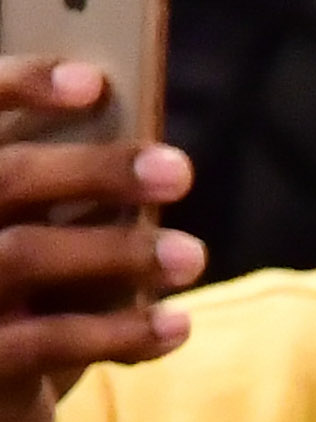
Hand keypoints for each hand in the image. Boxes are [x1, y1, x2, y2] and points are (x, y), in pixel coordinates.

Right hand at [0, 72, 191, 421]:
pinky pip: (47, 340)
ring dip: (118, 252)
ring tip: (192, 254)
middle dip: (94, 170)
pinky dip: (121, 332)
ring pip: (24, 254)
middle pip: (2, 175)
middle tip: (179, 168)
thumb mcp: (25, 236)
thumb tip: (139, 158)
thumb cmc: (10, 301)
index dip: (19, 84)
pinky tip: (177, 324)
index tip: (96, 81)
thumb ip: (52, 198)